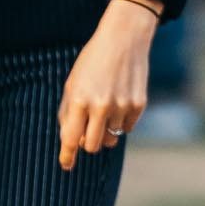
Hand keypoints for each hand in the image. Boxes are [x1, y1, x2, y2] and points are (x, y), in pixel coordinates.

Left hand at [57, 0, 159, 169]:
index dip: (67, 156)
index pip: (71, 139)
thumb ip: (68, 113)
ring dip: (105, 130)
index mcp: (79, 100)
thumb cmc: (92, 62)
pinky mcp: (138, 106)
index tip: (66, 166)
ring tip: (105, 108)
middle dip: (87, 143)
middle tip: (87, 131)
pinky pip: (126, 129)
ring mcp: (122, 107)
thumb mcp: (72, 83)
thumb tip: (70, 142)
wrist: (123, 39)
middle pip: (92, 146)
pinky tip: (119, 101)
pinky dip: (121, 122)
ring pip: (111, 139)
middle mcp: (101, 106)